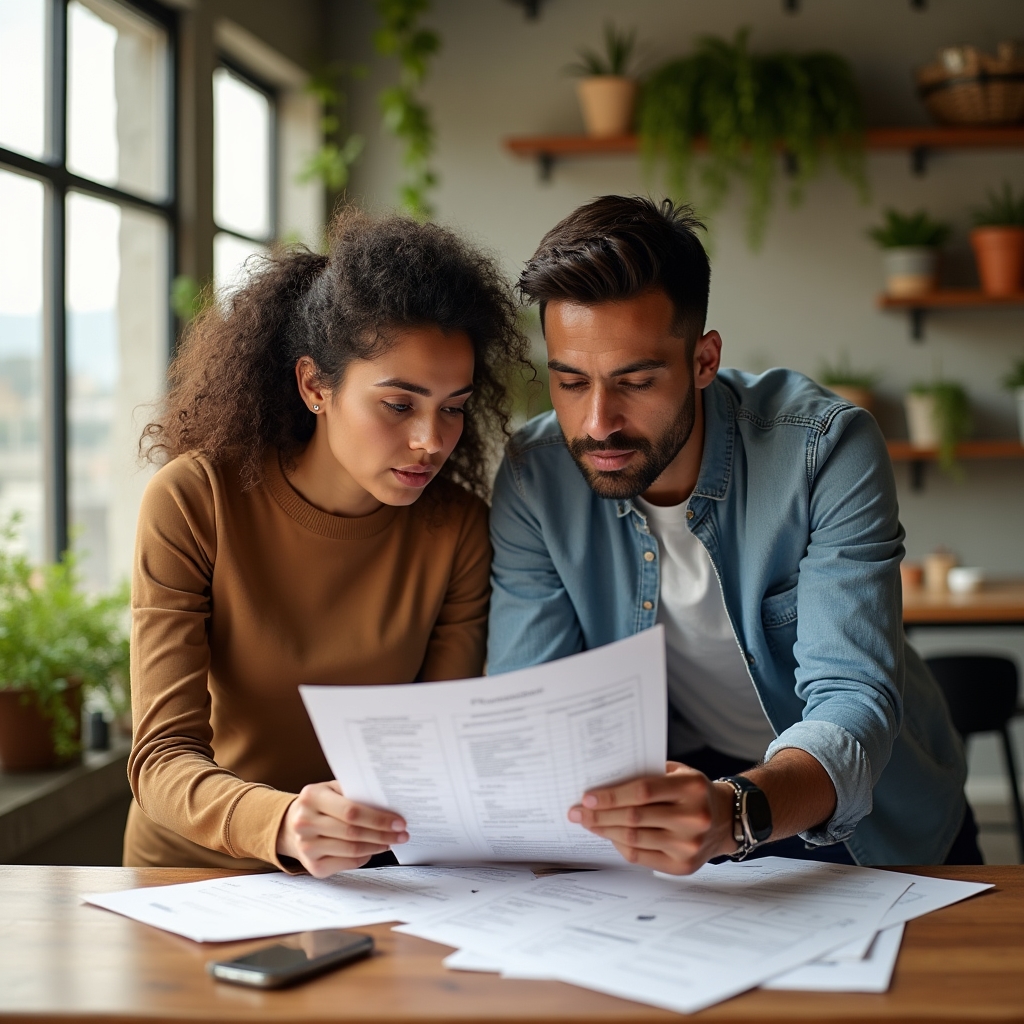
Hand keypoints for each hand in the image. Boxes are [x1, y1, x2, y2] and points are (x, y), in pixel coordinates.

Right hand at [276, 780, 407, 877]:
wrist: (291, 825)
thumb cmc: (321, 804)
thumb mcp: (332, 789)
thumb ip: (354, 793)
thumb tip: (389, 804)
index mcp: (311, 797)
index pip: (351, 811)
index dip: (378, 818)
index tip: (399, 821)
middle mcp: (304, 822)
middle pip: (353, 832)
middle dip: (383, 834)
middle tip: (402, 834)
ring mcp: (306, 847)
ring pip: (352, 850)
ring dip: (377, 846)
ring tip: (391, 841)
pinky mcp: (313, 867)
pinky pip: (347, 863)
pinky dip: (365, 857)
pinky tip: (373, 849)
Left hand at [567, 761, 736, 873]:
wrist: (725, 819)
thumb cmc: (692, 791)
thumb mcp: (678, 773)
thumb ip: (647, 774)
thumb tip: (603, 782)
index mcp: (691, 787)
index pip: (642, 791)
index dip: (612, 795)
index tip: (587, 797)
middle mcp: (693, 817)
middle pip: (634, 817)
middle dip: (599, 815)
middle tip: (576, 813)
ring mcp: (689, 845)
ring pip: (634, 838)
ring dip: (604, 831)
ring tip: (586, 823)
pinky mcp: (683, 866)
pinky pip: (640, 856)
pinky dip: (619, 845)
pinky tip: (607, 835)